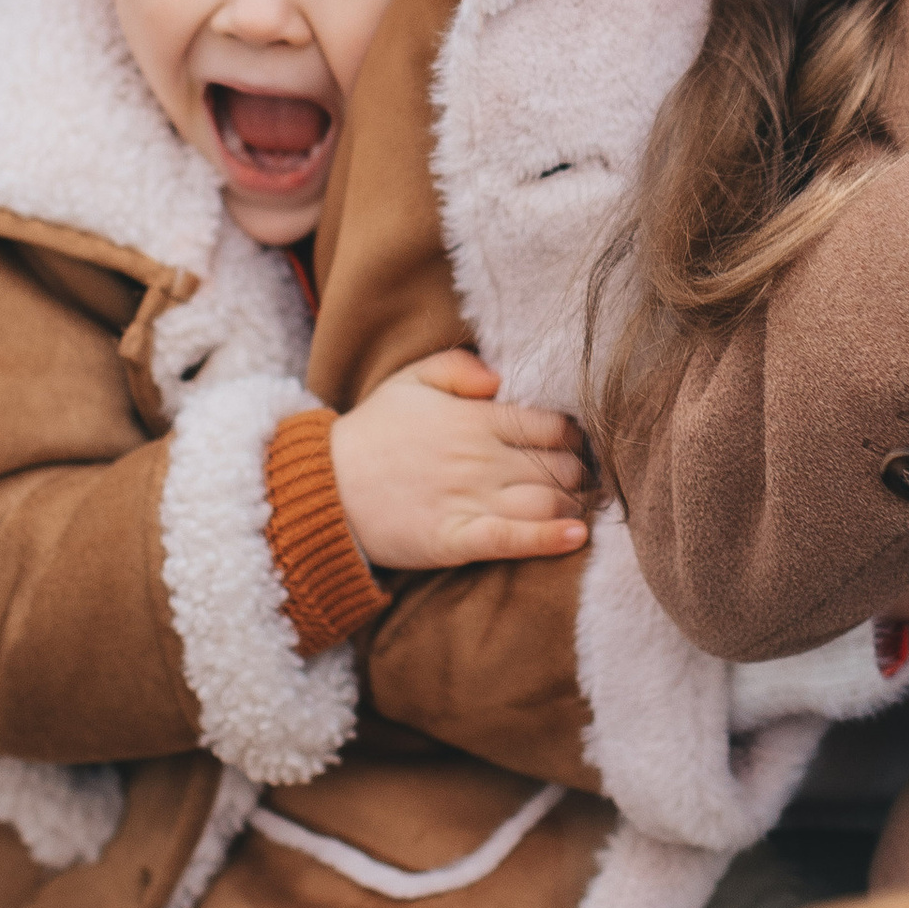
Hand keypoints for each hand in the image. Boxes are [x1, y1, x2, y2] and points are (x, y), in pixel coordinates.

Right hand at [325, 348, 594, 574]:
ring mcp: (469, 499)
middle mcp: (480, 458)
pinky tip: (577, 537)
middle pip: (558, 466)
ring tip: (582, 508)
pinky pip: (513, 539)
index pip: (551, 425)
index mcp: (476, 418)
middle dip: (579, 473)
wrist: (325, 487)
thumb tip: (502, 378)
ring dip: (573, 506)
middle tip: (583, 481)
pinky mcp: (456, 539)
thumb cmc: (374, 431)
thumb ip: (460, 367)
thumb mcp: (410, 379)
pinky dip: (549, 540)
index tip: (577, 446)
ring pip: (546, 502)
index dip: (574, 437)